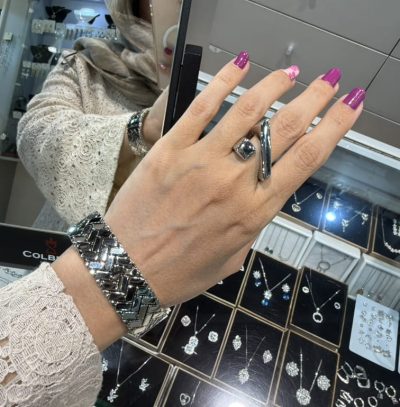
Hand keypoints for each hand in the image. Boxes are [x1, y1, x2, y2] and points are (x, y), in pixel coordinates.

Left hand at [106, 55, 363, 306]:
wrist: (127, 269)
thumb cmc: (181, 271)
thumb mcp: (231, 258)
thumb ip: (251, 225)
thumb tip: (259, 197)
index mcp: (255, 211)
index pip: (307, 160)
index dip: (334, 127)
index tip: (349, 106)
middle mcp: (235, 181)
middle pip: (285, 129)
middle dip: (315, 99)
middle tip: (330, 81)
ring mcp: (201, 161)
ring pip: (247, 111)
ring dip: (274, 86)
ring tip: (290, 73)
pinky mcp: (171, 149)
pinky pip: (201, 108)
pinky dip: (222, 82)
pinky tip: (239, 65)